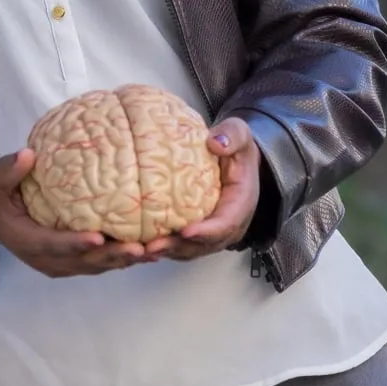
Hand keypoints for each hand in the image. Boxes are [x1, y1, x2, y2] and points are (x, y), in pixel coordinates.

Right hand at [0, 149, 153, 277]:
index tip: (98, 236)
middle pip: (81, 262)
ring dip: (121, 261)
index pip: (52, 244)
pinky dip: (119, 259)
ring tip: (152, 252)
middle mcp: (44, 258)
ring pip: (93, 266)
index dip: (76, 242)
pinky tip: (145, 251)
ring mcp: (57, 263)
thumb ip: (10, 170)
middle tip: (140, 248)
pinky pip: (96, 262)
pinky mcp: (69, 260)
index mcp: (25, 239)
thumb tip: (28, 154)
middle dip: (110, 256)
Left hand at [144, 117, 260, 261]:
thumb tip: (216, 143)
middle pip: (205, 244)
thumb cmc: (236, 146)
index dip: (206, 231)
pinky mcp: (201, 231)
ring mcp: (215, 231)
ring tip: (145, 249)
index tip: (185, 230)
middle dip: (179, 246)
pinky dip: (167, 247)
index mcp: (241, 202)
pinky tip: (146, 245)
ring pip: (193, 249)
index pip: (226, 223)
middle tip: (153, 246)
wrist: (236, 157)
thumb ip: (232, 135)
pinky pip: (185, 245)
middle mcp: (230, 223)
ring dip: (170, 251)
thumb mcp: (239, 133)